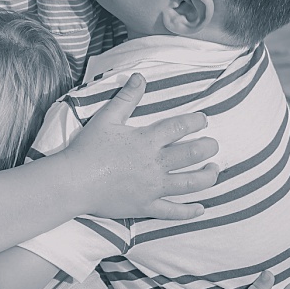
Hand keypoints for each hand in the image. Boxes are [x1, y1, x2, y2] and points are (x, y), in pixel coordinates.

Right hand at [68, 74, 217, 218]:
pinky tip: (201, 208)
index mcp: (147, 140)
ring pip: (189, 183)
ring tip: (215, 170)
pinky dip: (188, 211)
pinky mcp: (145, 206)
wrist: (74, 181)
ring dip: (207, 177)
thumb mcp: (107, 118)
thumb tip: (139, 77)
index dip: (196, 122)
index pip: (180, 127)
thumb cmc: (88, 149)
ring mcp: (152, 187)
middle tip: (213, 145)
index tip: (203, 121)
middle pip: (191, 154)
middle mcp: (154, 164)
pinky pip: (172, 211)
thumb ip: (126, 98)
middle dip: (208, 148)